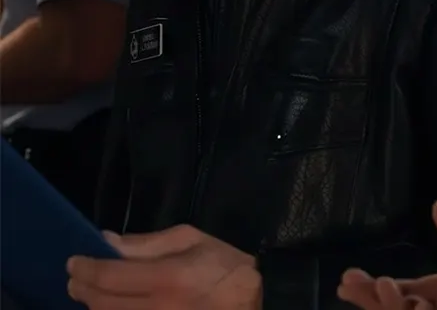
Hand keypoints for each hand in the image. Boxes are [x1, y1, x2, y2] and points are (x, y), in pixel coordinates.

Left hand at [67, 224, 261, 308]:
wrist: (257, 301)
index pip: (110, 277)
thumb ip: (147, 243)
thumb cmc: (225, 265)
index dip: (85, 269)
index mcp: (167, 278)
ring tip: (88, 294)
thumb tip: (108, 241)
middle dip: (83, 291)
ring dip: (94, 308)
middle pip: (104, 306)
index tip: (73, 262)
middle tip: (74, 278)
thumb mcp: (190, 239)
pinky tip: (110, 309)